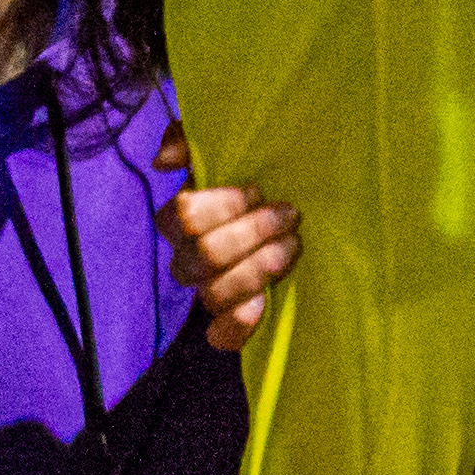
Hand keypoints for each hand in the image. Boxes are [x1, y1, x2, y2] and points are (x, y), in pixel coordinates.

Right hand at [155, 124, 297, 351]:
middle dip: (250, 234)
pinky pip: (221, 336)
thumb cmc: (269, 167)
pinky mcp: (236, 319)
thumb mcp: (236, 139)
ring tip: (293, 246)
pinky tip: (263, 303)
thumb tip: (163, 161)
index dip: (221, 207)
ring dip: (256, 269)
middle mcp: (193, 256)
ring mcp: (213, 289)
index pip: (180, 219)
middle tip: (290, 215)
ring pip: (212, 295)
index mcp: (186, 216)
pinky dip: (238, 324)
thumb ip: (190, 137)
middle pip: (200, 258)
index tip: (259, 190)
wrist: (311, 199)